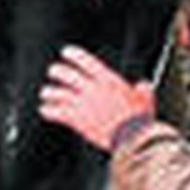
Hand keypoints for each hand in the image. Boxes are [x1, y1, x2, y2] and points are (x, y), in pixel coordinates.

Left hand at [39, 45, 154, 152]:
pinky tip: (45, 110)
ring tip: (45, 93)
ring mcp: (83, 104)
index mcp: (108, 80)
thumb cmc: (139, 120)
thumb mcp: (145, 100)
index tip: (66, 52)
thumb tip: (144, 85)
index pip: (86, 61)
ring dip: (50, 92)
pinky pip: (57, 113)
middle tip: (53, 71)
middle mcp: (92, 89)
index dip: (74, 54)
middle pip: (67, 75)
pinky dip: (48, 111)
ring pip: (58, 93)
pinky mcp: (77, 120)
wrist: (131, 138)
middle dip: (57, 71)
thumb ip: (143, 90)